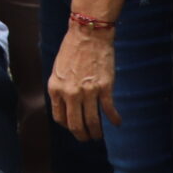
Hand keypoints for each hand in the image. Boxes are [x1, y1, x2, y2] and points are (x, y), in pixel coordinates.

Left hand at [47, 26, 119, 141]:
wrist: (88, 34)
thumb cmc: (72, 49)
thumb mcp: (58, 70)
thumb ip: (60, 88)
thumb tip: (66, 105)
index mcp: (55, 89)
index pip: (59, 117)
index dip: (67, 126)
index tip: (73, 127)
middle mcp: (70, 93)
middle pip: (75, 124)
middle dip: (81, 135)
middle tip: (86, 138)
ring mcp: (88, 92)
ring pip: (92, 122)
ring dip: (96, 132)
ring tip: (99, 136)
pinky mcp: (104, 88)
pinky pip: (109, 110)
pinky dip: (114, 119)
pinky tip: (117, 123)